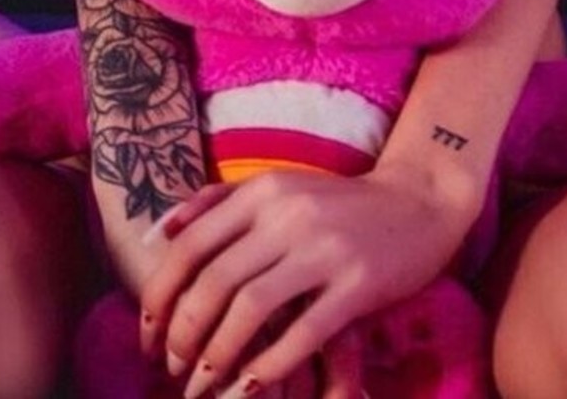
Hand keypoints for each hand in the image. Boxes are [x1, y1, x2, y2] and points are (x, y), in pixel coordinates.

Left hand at [137, 162, 475, 394]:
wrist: (419, 200)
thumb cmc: (338, 202)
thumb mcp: (278, 187)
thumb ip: (217, 202)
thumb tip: (159, 233)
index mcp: (264, 191)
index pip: (191, 244)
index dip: (160, 295)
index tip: (148, 334)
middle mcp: (289, 215)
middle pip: (215, 282)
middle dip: (183, 334)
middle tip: (171, 368)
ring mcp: (325, 249)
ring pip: (251, 310)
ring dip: (217, 355)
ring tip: (202, 384)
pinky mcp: (358, 284)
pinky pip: (302, 334)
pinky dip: (268, 367)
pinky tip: (248, 387)